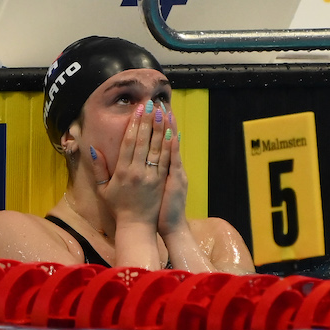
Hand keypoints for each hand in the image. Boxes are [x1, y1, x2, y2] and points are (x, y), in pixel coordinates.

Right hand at [91, 101, 167, 228]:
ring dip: (161, 128)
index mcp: (122, 172)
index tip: (138, 110)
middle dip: (148, 120)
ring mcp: (152, 176)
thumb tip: (92, 148)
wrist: (137, 225)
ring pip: (157, 148)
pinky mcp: (163, 181)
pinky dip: (170, 145)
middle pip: (144, 141)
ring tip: (163, 111)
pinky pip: (166, 160)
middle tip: (152, 103)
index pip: (129, 143)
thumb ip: (98, 168)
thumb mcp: (103, 189)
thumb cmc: (118, 206)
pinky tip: (173, 132)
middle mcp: (137, 172)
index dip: (134, 124)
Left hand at [157, 112, 188, 235]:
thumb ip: (157, 173)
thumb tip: (154, 161)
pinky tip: (171, 133)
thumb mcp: (160, 189)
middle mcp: (171, 167)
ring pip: (171, 147)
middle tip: (158, 102)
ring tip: (165, 110)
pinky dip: (173, 147)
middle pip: (166, 140)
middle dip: (162, 121)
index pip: (161, 143)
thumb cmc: (161, 211)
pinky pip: (174, 160)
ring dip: (168, 128)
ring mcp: (174, 173)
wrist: (172, 226)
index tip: (154, 111)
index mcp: (165, 169)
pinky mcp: (175, 180)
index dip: (159, 127)